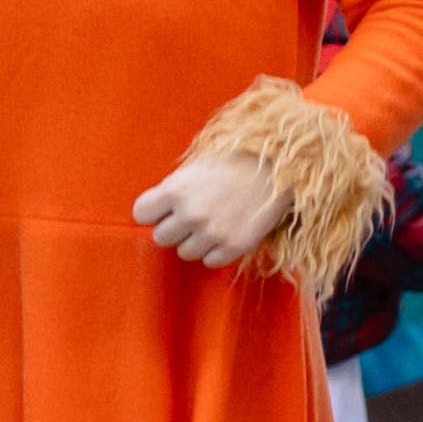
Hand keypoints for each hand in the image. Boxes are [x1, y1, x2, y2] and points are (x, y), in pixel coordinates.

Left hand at [133, 151, 289, 270]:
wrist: (281, 166)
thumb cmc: (236, 160)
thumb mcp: (197, 165)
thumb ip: (173, 189)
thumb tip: (156, 212)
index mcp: (176, 189)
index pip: (141, 214)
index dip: (153, 212)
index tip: (163, 209)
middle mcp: (191, 214)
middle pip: (162, 237)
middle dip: (174, 228)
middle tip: (192, 216)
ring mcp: (213, 232)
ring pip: (185, 252)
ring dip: (195, 240)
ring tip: (213, 221)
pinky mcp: (234, 246)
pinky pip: (210, 260)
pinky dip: (216, 250)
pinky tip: (226, 231)